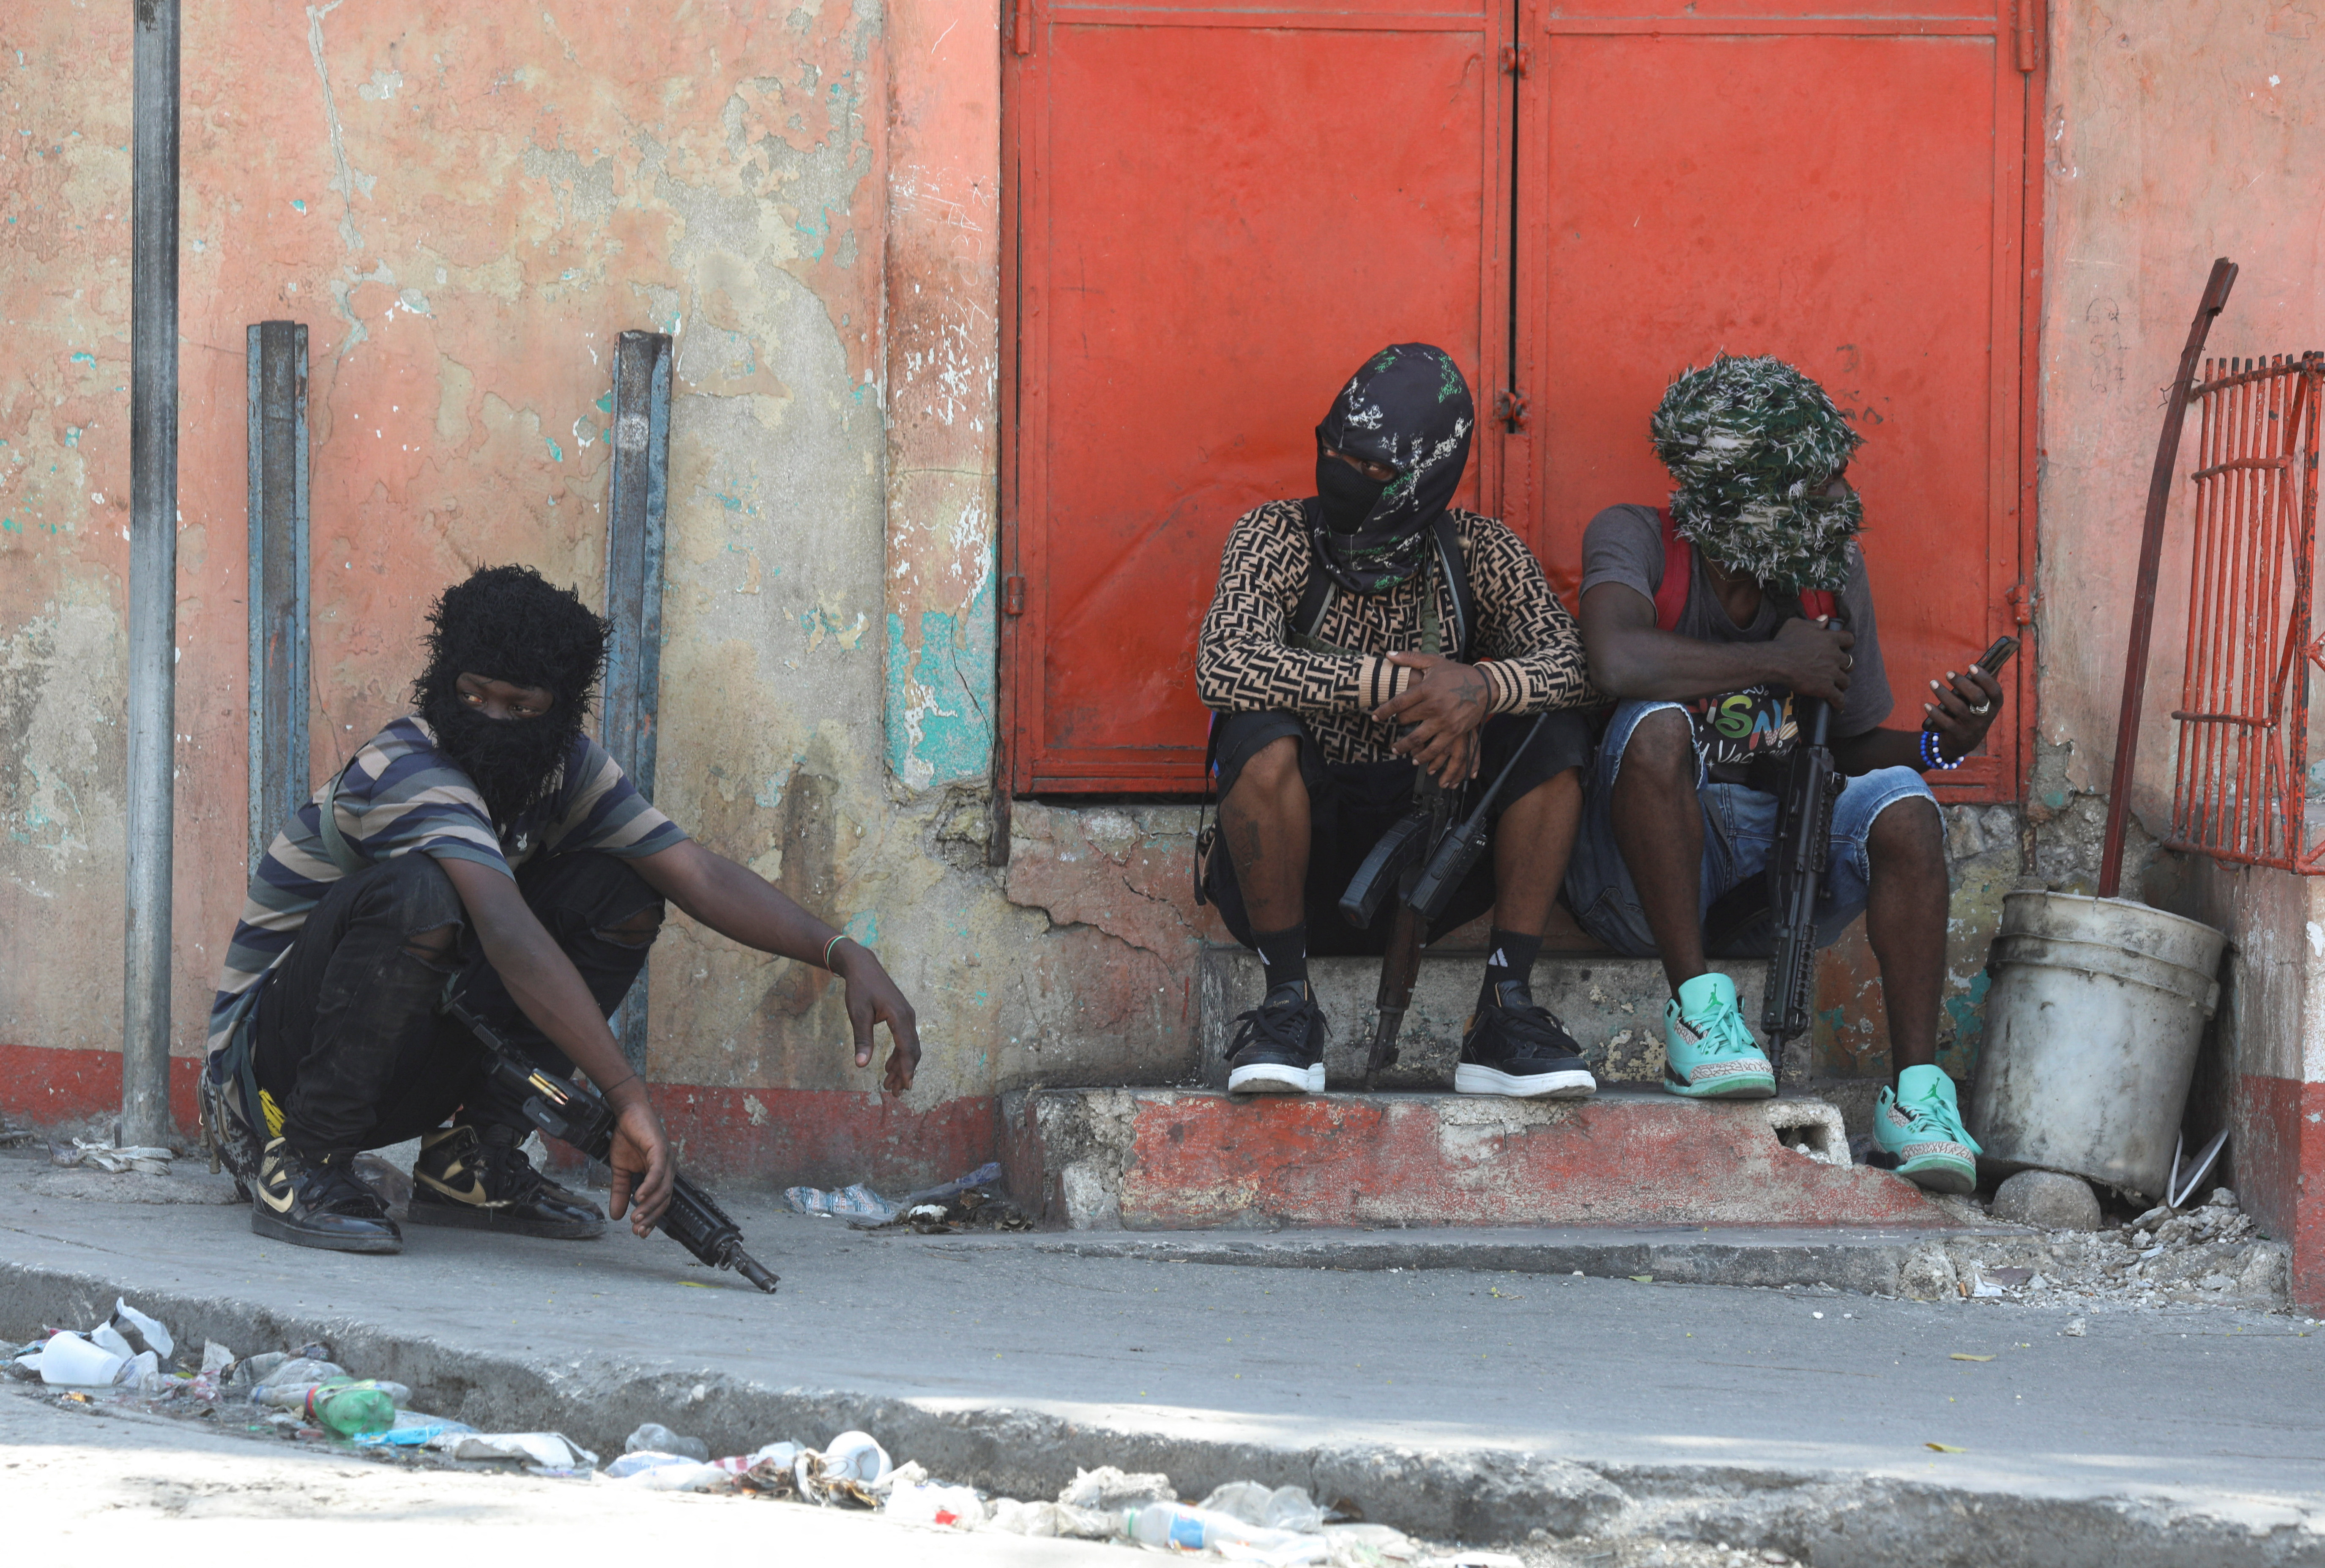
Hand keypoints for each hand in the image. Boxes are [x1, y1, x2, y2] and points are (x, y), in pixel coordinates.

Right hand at [605, 1092, 673, 1235]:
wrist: (626, 1113)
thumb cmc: (627, 1138)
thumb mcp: (620, 1170)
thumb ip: (620, 1192)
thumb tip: (615, 1216)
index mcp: (660, 1174)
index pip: (660, 1202)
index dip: (651, 1218)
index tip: (640, 1233)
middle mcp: (668, 1169)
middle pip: (664, 1199)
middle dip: (651, 1217)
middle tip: (638, 1230)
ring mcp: (667, 1159)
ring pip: (663, 1189)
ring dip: (649, 1205)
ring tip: (636, 1217)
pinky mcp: (661, 1149)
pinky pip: (658, 1172)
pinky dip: (650, 1186)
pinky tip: (639, 1197)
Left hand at [836, 943, 921, 1091]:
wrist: (863, 966)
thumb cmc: (859, 988)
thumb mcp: (858, 1014)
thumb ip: (862, 1039)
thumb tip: (861, 1065)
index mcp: (899, 1016)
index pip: (907, 1048)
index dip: (906, 1069)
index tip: (905, 1086)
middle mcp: (908, 1016)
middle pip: (912, 1050)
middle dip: (905, 1073)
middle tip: (895, 1093)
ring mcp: (907, 1016)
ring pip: (909, 1046)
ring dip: (901, 1066)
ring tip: (890, 1084)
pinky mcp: (902, 1016)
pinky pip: (905, 1039)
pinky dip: (899, 1054)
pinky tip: (888, 1065)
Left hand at [1374, 652, 1490, 786]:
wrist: (1485, 686)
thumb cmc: (1456, 673)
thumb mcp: (1434, 662)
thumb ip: (1410, 657)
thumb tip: (1388, 654)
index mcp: (1426, 689)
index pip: (1398, 703)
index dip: (1384, 711)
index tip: (1375, 717)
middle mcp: (1434, 706)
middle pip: (1406, 720)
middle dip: (1398, 724)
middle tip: (1394, 726)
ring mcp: (1444, 721)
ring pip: (1417, 738)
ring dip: (1404, 746)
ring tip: (1397, 750)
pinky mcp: (1454, 732)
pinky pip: (1435, 748)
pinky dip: (1424, 756)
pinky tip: (1416, 760)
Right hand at [1771, 617, 1855, 706]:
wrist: (1777, 662)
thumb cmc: (1784, 642)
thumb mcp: (1797, 624)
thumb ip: (1814, 622)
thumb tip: (1825, 619)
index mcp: (1830, 639)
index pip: (1849, 639)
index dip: (1847, 644)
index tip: (1843, 647)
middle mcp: (1835, 656)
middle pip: (1849, 662)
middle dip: (1844, 666)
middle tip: (1837, 669)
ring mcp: (1831, 673)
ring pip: (1846, 681)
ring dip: (1842, 683)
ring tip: (1837, 686)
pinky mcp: (1826, 688)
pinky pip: (1838, 698)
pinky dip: (1839, 703)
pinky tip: (1839, 706)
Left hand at [1922, 664, 2005, 762]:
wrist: (1963, 742)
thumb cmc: (1971, 712)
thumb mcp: (1980, 702)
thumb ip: (1982, 684)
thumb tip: (1986, 661)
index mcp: (1994, 705)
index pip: (1995, 691)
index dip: (1985, 678)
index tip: (1971, 666)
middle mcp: (1986, 716)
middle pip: (1977, 697)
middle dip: (1962, 683)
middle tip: (1948, 673)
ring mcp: (1973, 727)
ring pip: (1959, 708)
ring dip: (1943, 694)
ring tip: (1933, 683)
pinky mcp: (1959, 735)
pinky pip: (1946, 722)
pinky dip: (1935, 713)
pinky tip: (1927, 705)